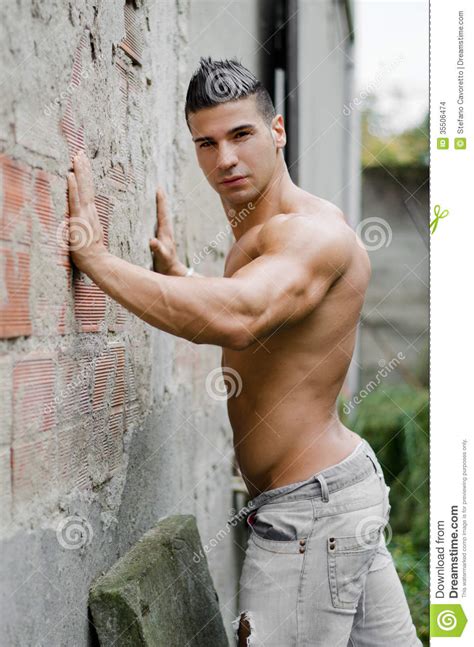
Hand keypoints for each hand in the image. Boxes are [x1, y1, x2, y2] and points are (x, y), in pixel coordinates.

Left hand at [67, 151, 107, 272]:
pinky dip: (73, 187)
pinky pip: (75, 200)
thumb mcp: (90, 234)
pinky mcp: (78, 219)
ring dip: (80, 172)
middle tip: (80, 152)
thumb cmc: (92, 253)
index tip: (83, 161)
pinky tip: (70, 175)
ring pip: (82, 188)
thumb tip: (86, 216)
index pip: (87, 190)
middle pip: (86, 185)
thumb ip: (87, 223)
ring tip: (77, 157)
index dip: (86, 175)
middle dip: (84, 168)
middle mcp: (89, 211)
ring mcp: (84, 214)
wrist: (97, 262)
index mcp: (91, 213)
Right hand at [149, 188, 185, 275]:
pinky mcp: (161, 239)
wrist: (172, 272)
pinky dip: (155, 216)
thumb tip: (152, 241)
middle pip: (163, 211)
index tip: (158, 188)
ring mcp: (164, 234)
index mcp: (165, 232)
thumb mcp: (162, 257)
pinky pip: (158, 223)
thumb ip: (158, 249)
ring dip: (159, 206)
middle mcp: (166, 231)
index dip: (160, 201)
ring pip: (161, 217)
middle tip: (158, 187)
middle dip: (160, 199)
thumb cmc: (166, 264)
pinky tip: (151, 215)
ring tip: (155, 196)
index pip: (163, 213)